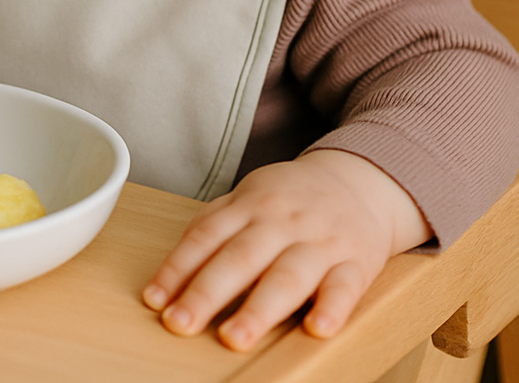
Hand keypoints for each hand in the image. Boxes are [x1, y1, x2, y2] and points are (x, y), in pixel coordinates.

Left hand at [141, 150, 430, 348]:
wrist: (363, 180)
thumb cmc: (294, 198)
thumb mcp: (251, 197)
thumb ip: (215, 225)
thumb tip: (174, 269)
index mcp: (251, 205)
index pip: (206, 237)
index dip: (177, 269)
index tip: (155, 300)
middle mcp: (282, 222)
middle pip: (240, 258)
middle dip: (207, 293)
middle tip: (180, 323)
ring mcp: (321, 242)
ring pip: (288, 275)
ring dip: (259, 308)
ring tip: (234, 337)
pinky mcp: (357, 262)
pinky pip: (345, 287)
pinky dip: (332, 308)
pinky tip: (316, 328)